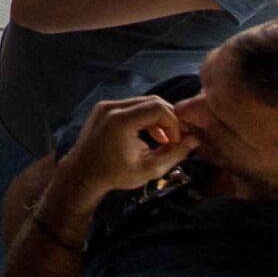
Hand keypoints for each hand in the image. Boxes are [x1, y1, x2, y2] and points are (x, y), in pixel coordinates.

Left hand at [61, 93, 196, 197]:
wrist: (82, 174)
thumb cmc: (115, 174)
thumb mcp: (150, 169)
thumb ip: (175, 153)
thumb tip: (195, 139)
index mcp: (121, 120)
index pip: (159, 108)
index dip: (173, 123)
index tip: (175, 142)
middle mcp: (111, 107)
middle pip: (152, 102)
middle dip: (168, 119)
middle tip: (174, 139)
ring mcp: (105, 106)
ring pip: (143, 103)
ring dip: (158, 119)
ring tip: (163, 140)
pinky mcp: (103, 108)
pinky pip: (132, 106)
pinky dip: (145, 118)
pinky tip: (150, 136)